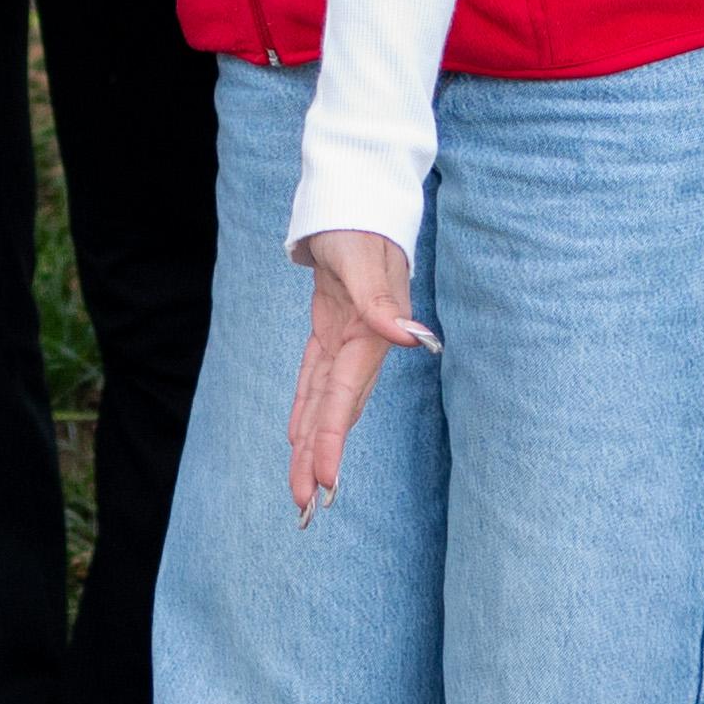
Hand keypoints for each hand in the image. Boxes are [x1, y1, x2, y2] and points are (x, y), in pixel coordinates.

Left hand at [287, 228, 435, 523]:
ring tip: (300, 490)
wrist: (358, 196)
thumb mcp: (365, 260)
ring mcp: (345, 339)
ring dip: (311, 444)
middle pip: (334, 412)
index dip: (333, 440)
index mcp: (368, 337)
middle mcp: (359, 346)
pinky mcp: (331, 329)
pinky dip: (305, 409)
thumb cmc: (362, 227)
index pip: (344, 397)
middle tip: (305, 507)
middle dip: (319, 459)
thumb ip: (380, 302)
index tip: (324, 481)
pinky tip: (297, 438)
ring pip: (323, 402)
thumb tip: (406, 337)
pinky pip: (314, 379)